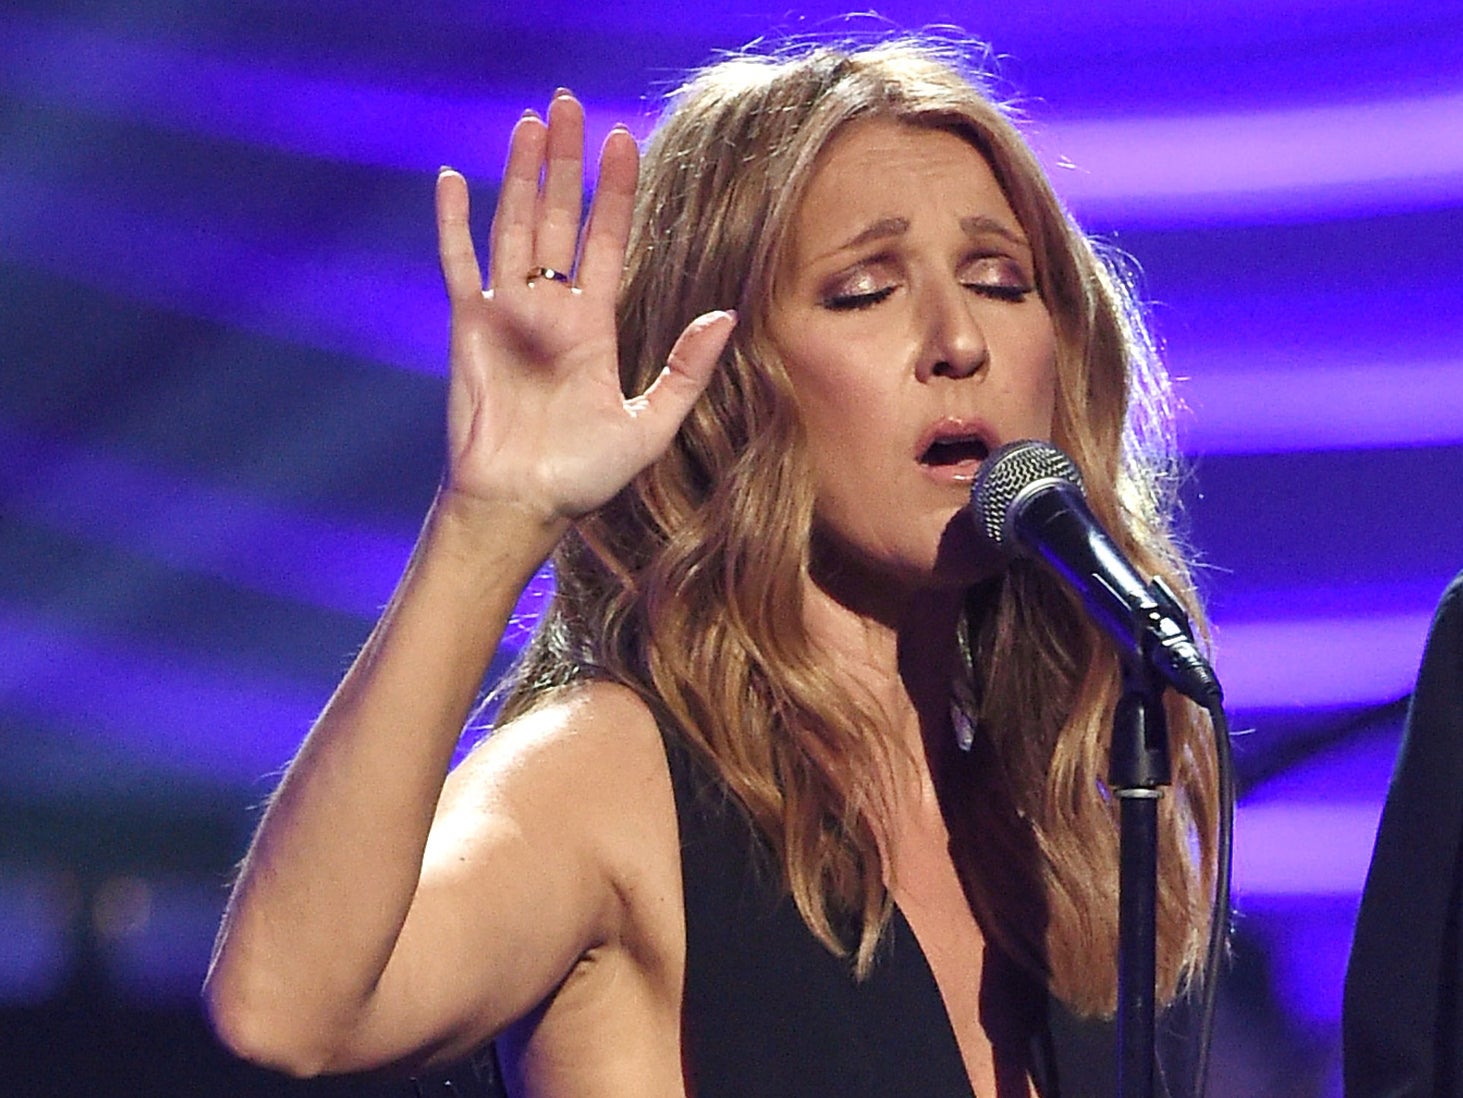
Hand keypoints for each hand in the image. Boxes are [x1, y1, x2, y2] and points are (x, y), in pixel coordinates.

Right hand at [434, 92, 734, 527]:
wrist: (520, 505)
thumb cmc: (583, 477)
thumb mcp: (650, 423)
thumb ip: (685, 369)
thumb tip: (726, 315)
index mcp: (594, 326)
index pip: (608, 241)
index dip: (616, 192)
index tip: (625, 140)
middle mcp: (551, 311)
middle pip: (560, 217)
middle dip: (567, 161)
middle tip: (570, 104)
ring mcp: (507, 315)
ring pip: (514, 226)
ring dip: (521, 175)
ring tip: (530, 122)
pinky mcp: (468, 328)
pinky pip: (458, 264)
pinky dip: (453, 223)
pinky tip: (455, 179)